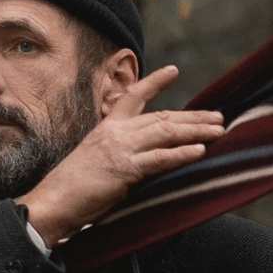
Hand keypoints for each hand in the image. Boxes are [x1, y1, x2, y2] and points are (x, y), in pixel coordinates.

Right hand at [21, 65, 222, 247]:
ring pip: (165, 133)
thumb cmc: (73, 187)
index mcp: (107, 127)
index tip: (173, 71)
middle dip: (192, 116)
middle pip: (162, 117)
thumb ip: (120, 152)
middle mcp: (115, 132)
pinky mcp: (124, 169)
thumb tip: (145, 157)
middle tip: (218, 116)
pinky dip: (181, 154)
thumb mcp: (97, 160)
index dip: (155, 83)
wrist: (53, 201)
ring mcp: (120, 149)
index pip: (133, 97)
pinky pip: (159, 159)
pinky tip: (200, 151)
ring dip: (195, 131)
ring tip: (219, 130)